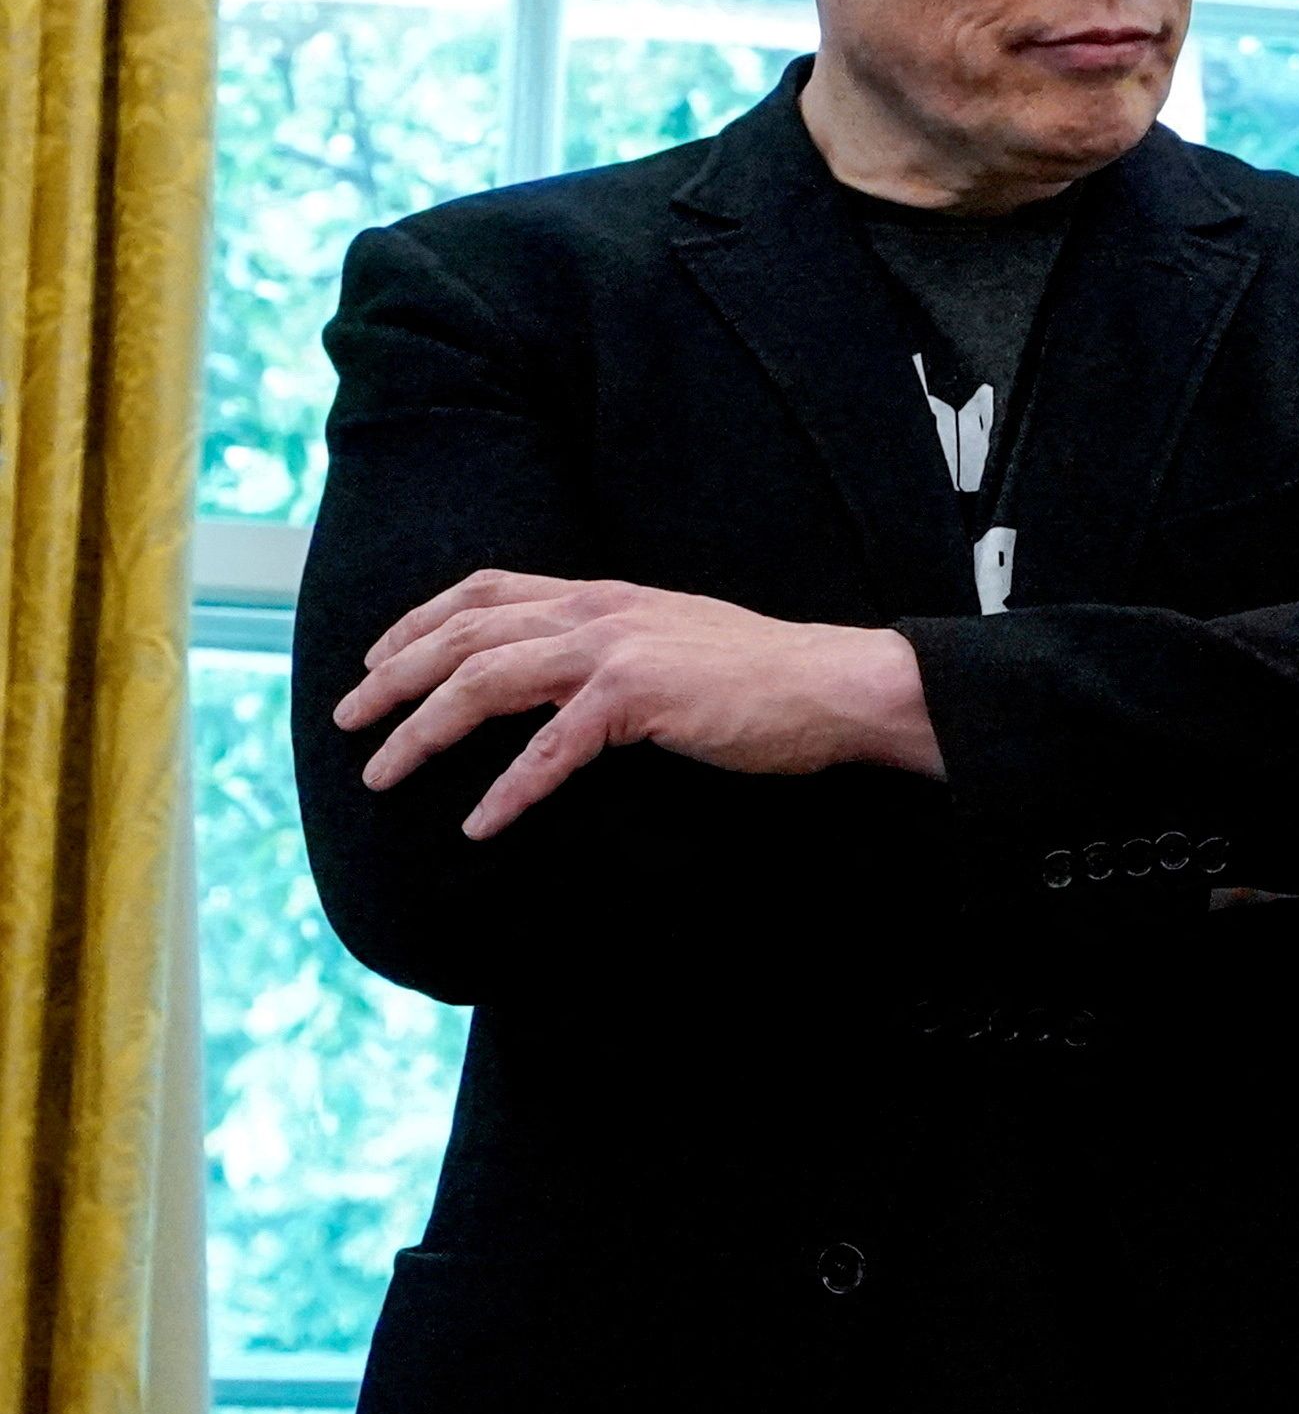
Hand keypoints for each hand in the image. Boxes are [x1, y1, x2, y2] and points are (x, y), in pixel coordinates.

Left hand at [340, 570, 943, 836]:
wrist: (836, 684)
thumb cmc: (766, 677)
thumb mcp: (674, 639)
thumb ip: (615, 646)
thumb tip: (566, 680)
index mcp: (604, 593)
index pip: (486, 590)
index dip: (418, 621)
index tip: (376, 658)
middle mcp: (598, 610)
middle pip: (463, 634)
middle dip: (391, 678)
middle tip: (347, 722)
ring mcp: (614, 651)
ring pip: (484, 681)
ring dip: (421, 731)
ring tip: (383, 773)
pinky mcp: (637, 700)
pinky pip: (547, 750)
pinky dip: (506, 791)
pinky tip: (478, 824)